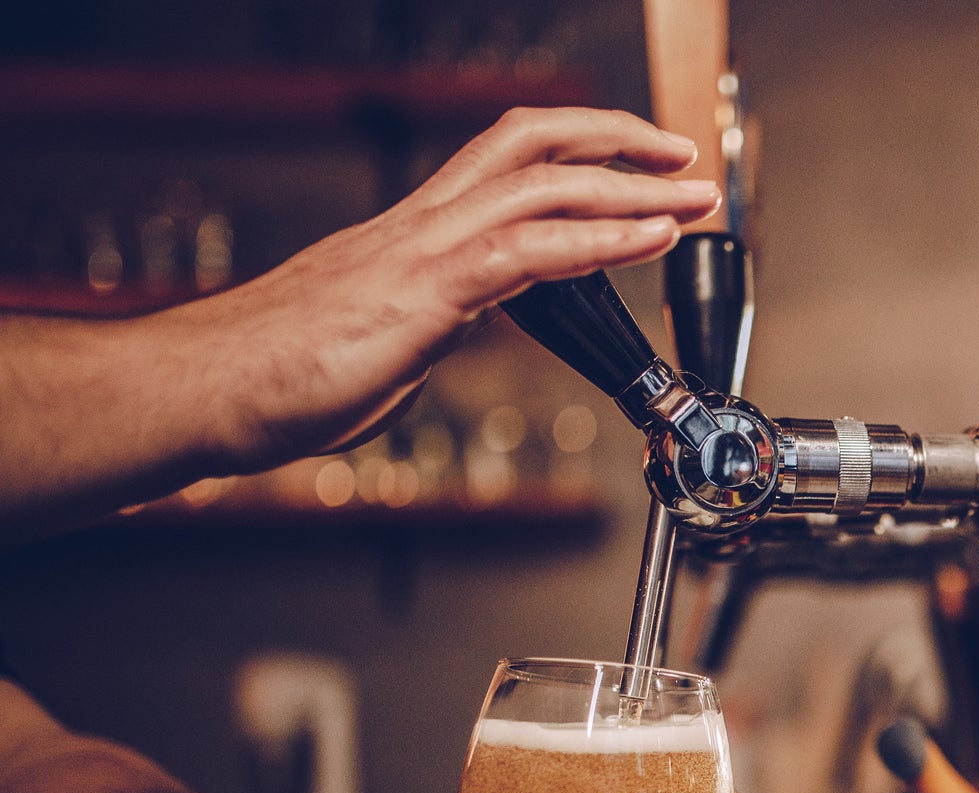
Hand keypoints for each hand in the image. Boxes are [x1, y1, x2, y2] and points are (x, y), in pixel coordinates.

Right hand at [186, 106, 720, 469]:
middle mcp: (423, 224)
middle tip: (681, 157)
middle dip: (617, 142)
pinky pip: (528, 253)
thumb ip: (427, 329)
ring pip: (543, 187)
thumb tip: (450, 339)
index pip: (507, 159)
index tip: (634, 162)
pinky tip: (648, 241)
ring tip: (690, 198)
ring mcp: (423, 250)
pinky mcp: (424, 293)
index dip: (577, 149)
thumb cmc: (280, 375)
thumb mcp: (380, 343)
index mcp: (414, 232)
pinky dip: (600, 242)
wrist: (212, 389)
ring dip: (631, 190)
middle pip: (533, 144)